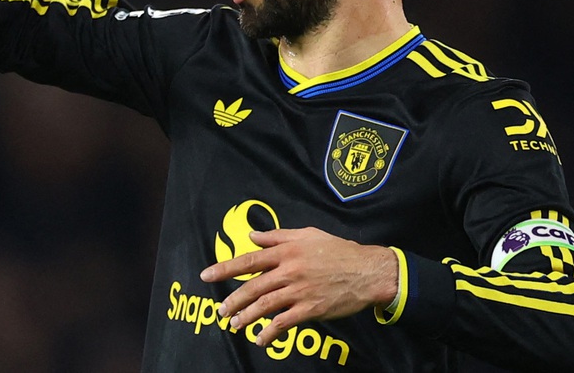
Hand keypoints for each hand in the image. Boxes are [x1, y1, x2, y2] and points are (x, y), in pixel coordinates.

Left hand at [199, 227, 397, 346]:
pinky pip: (283, 323)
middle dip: (233, 301)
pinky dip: (269, 333)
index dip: (225, 268)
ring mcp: (299, 291)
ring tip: (235, 325)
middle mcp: (290, 270)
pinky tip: (260, 339)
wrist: (367, 271)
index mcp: (287, 250)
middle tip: (221, 311)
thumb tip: (253, 236)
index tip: (206, 276)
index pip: (249, 260)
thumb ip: (278, 236)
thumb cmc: (338, 250)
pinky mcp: (310, 309)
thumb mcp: (308, 235)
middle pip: (253, 287)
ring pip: (264, 306)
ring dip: (246, 317)